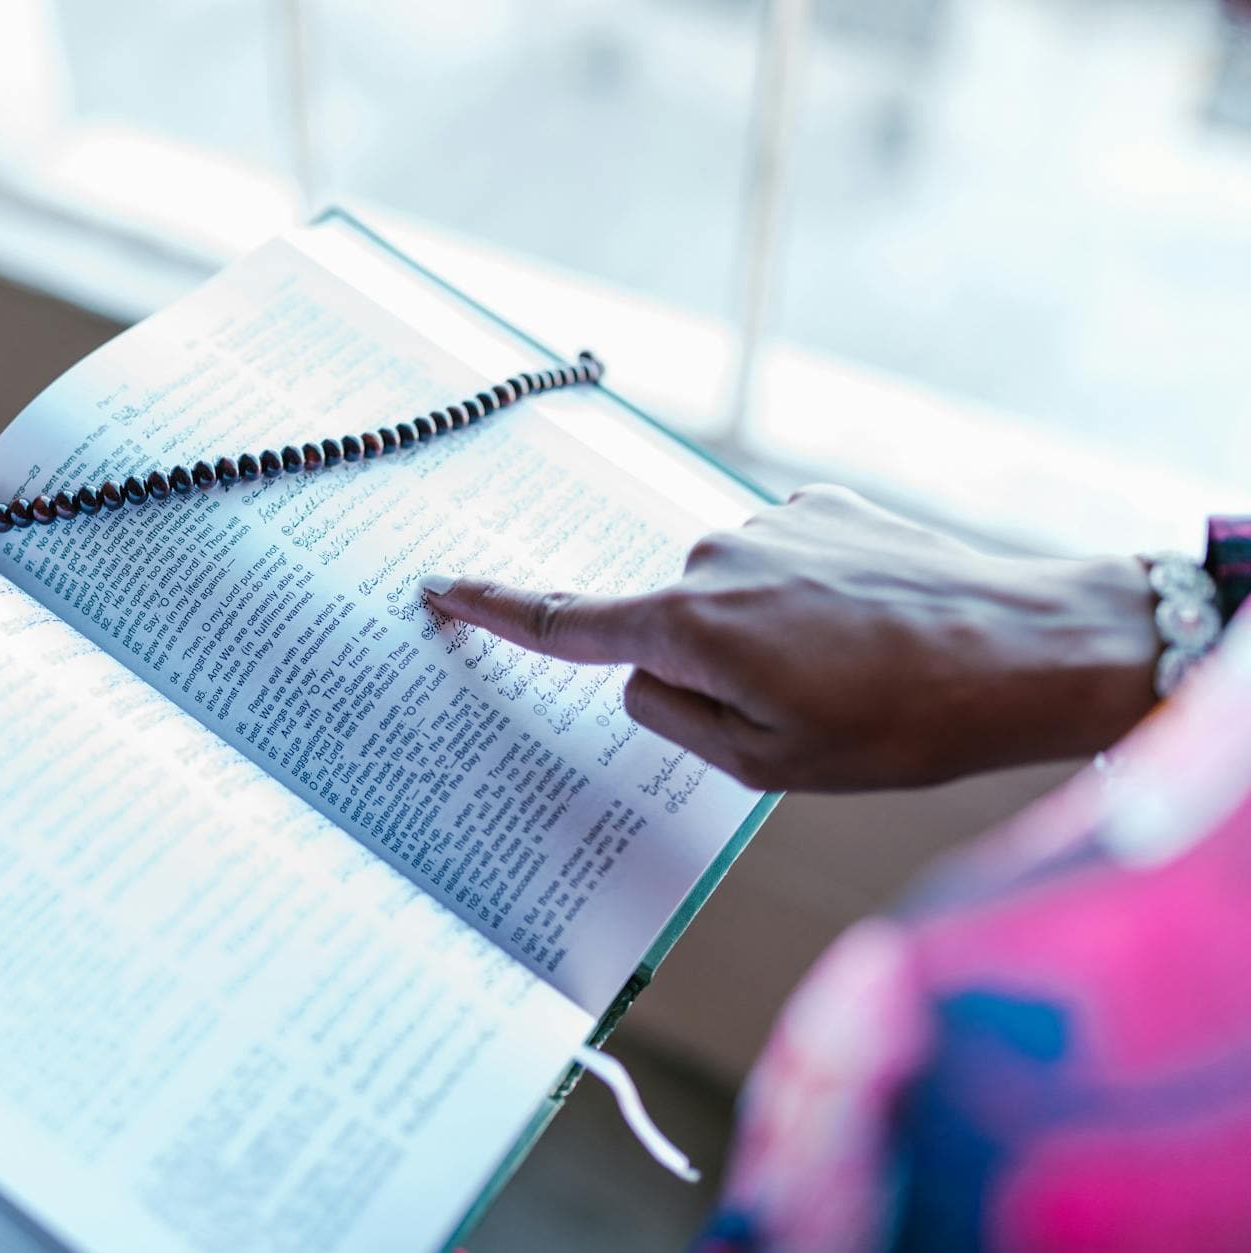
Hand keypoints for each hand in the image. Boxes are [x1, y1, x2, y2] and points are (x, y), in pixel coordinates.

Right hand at [420, 485, 1159, 791]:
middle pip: (663, 626)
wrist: (1027, 648)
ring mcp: (768, 522)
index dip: (493, 610)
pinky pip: (777, 562)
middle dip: (706, 669)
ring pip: (725, 598)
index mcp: (689, 626)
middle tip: (802, 709)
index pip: (565, 623)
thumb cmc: (900, 726)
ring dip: (766, 634)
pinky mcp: (820, 503)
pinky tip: (870, 627)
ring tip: (854, 670)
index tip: (438, 591)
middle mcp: (713, 556)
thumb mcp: (766, 765)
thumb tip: (642, 675)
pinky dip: (805, 599)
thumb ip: (675, 718)